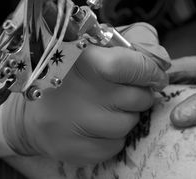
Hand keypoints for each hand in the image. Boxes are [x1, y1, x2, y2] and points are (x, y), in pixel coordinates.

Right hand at [2, 23, 169, 163]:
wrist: (32, 112)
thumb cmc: (72, 75)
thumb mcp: (98, 48)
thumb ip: (133, 46)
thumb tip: (162, 61)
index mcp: (85, 60)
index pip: (133, 67)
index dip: (151, 72)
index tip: (156, 77)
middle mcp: (79, 92)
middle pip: (137, 99)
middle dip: (140, 95)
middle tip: (126, 92)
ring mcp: (74, 123)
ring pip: (128, 124)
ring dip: (126, 117)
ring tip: (106, 108)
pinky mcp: (73, 149)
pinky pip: (115, 145)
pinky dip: (112, 137)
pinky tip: (96, 126)